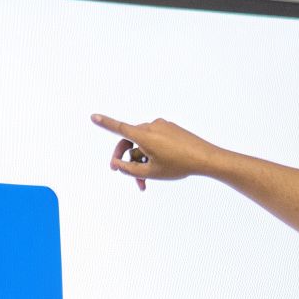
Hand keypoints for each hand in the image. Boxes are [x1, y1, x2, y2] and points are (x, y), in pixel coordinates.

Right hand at [91, 113, 222, 191]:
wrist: (206, 158)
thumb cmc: (178, 166)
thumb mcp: (150, 173)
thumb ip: (129, 169)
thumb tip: (118, 164)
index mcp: (144, 135)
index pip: (119, 128)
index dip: (105, 123)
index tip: (93, 116)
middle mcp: (151, 126)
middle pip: (130, 142)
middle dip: (127, 161)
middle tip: (126, 176)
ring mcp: (162, 126)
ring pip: (143, 144)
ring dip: (141, 161)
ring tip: (146, 181)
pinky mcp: (170, 129)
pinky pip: (154, 140)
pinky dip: (151, 153)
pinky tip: (159, 167)